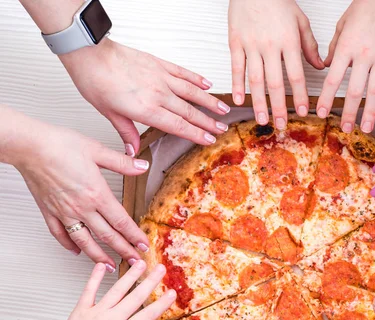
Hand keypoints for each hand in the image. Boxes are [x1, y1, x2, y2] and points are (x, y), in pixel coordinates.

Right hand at [14, 123, 151, 268]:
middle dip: (123, 251)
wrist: (29, 146)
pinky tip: (77, 251)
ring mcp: (64, 212)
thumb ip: (122, 162)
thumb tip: (142, 166)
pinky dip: (69, 245)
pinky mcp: (49, 211)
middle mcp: (81, 207)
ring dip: (98, 256)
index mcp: (97, 194)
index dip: (134, 236)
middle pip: (107, 236)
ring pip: (84, 241)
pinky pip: (60, 234)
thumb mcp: (97, 150)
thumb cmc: (59, 145)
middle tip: (135, 261)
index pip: (122, 222)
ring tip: (109, 266)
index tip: (143, 245)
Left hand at [41, 260, 174, 319]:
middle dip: (151, 281)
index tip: (172, 292)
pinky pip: (90, 289)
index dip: (162, 303)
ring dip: (131, 275)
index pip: (149, 314)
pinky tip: (101, 266)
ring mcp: (98, 311)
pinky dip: (95, 277)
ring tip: (140, 263)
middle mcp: (113, 318)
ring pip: (118, 289)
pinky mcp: (82, 309)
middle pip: (136, 296)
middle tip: (161, 268)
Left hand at [60, 39, 228, 153]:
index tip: (210, 139)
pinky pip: (183, 72)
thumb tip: (133, 152)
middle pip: (190, 112)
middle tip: (222, 128)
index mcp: (146, 110)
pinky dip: (197, 79)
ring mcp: (161, 77)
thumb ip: (126, 132)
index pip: (179, 126)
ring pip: (192, 92)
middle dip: (209, 122)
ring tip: (223, 109)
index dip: (197, 134)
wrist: (90, 53)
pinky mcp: (159, 64)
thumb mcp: (109, 113)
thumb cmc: (96, 81)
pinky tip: (207, 84)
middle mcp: (158, 94)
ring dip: (209, 102)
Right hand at [228, 0, 323, 127]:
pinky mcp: (235, 42)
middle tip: (282, 125)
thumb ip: (310, 46)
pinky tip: (240, 100)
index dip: (299, 96)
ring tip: (262, 120)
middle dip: (279, 107)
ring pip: (256, 79)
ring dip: (259, 102)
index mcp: (288, 42)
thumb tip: (320, 67)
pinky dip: (238, 85)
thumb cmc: (277, 1)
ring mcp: (251, 45)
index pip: (296, 75)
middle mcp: (269, 46)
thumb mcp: (300, 21)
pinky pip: (237, 67)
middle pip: (275, 83)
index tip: (302, 112)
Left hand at [317, 0, 374, 132]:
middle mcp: (363, 56)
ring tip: (366, 128)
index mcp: (346, 49)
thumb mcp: (342, 26)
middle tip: (345, 128)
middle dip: (348, 113)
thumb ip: (334, 48)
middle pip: (354, 91)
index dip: (326, 99)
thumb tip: (326, 66)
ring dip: (370, 112)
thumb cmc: (365, 6)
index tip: (322, 113)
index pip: (332, 80)